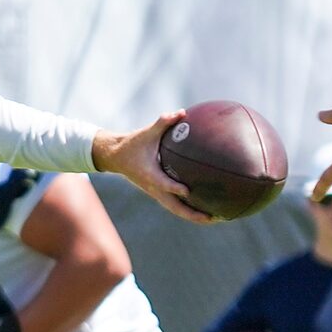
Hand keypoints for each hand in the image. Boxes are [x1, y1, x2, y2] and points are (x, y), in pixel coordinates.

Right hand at [93, 111, 213, 222]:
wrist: (116, 157)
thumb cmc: (132, 144)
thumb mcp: (146, 132)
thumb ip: (163, 122)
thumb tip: (181, 112)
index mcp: (149, 174)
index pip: (162, 183)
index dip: (174, 188)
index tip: (187, 190)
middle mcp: (153, 187)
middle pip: (174, 207)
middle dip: (193, 214)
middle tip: (213, 218)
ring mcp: (156, 193)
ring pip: (176, 210)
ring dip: (194, 216)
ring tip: (215, 219)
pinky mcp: (158, 193)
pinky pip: (175, 205)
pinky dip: (189, 209)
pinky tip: (205, 209)